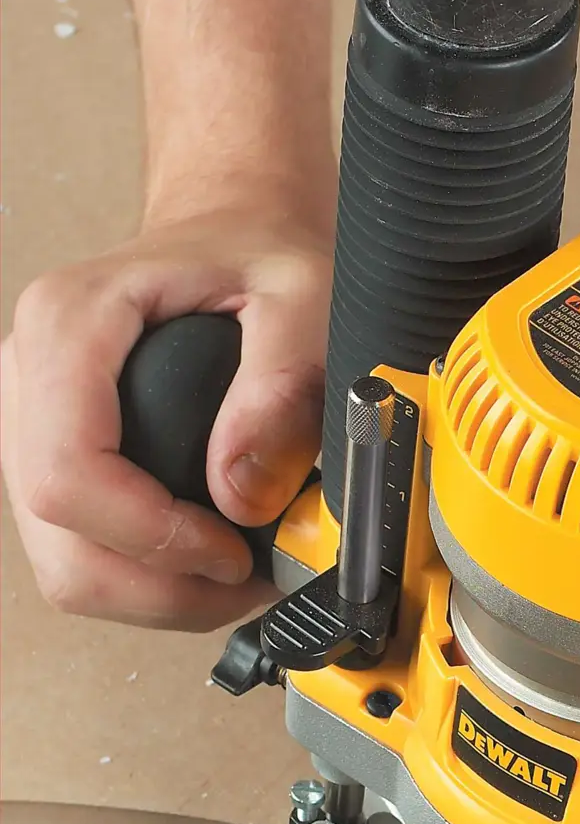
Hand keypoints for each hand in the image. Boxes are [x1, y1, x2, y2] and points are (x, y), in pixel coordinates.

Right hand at [2, 203, 330, 629]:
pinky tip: (211, 558)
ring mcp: (33, 425)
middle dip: (161, 587)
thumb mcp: (303, 298)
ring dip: (158, 595)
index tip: (232, 551)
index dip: (151, 538)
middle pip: (61, 540)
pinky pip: (84, 557)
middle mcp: (31, 377)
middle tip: (248, 577)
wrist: (235, 227)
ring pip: (66, 566)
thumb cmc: (258, 252)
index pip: (66, 474)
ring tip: (238, 574)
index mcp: (70, 324)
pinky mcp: (58, 462)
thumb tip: (243, 492)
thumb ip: (282, 389)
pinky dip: (150, 582)